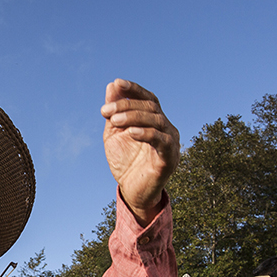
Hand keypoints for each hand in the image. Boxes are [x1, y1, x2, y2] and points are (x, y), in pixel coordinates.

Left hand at [101, 79, 179, 225]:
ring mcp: (171, 142)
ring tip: (114, 120)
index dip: (135, 89)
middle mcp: (167, 128)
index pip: (148, 98)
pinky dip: (146, 133)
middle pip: (151, 107)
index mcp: (155, 121)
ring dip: (133, 116)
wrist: (132, 192)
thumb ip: (114, 112)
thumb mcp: (114, 134)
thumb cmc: (126, 163)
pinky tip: (131, 132)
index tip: (117, 83)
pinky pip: (161, 141)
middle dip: (126, 105)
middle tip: (105, 110)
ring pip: (156, 120)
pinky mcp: (169, 158)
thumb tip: (112, 86)